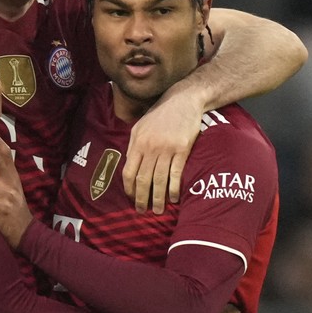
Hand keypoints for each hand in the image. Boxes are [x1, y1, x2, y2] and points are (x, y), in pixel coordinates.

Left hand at [125, 89, 204, 213]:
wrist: (183, 101)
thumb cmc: (160, 115)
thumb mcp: (140, 126)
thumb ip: (134, 146)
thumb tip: (129, 165)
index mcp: (137, 143)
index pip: (129, 172)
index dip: (128, 189)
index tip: (131, 199)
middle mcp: (150, 147)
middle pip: (143, 179)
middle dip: (141, 198)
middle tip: (142, 211)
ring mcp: (167, 149)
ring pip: (159, 180)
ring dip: (158, 198)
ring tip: (158, 210)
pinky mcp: (182, 149)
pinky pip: (176, 174)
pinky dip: (174, 188)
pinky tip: (173, 198)